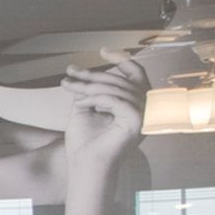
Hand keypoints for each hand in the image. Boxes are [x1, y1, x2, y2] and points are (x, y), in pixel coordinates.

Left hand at [59, 58, 146, 172]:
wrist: (84, 164)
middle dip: (92, 75)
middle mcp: (145, 109)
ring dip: (89, 86)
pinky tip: (83, 105)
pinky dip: (97, 99)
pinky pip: (117, 100)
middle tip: (69, 74)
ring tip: (69, 88)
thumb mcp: (86, 106)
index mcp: (135, 104)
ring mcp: (144, 116)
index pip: (136, 73)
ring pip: (117, 88)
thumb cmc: (85, 141)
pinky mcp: (137, 122)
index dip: (122, 59)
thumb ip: (91, 88)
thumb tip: (81, 70)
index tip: (102, 51)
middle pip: (121, 79)